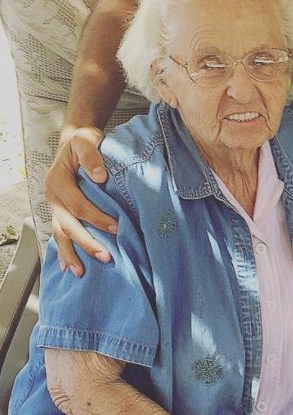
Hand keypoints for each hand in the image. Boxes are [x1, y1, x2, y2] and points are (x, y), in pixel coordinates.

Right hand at [45, 127, 115, 275]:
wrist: (75, 141)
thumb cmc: (83, 142)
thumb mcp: (86, 141)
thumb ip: (91, 156)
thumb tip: (99, 176)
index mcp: (58, 181)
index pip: (77, 205)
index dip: (96, 217)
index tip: (117, 227)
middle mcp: (53, 197)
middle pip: (67, 225)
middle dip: (85, 243)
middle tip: (105, 257)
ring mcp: (54, 206)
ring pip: (59, 234)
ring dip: (70, 253)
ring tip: (80, 273)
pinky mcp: (59, 212)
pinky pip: (59, 234)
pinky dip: (63, 251)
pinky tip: (69, 267)